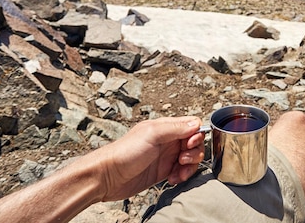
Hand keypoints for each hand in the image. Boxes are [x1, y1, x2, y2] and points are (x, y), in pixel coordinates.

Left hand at [88, 116, 204, 201]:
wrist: (108, 177)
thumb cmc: (124, 153)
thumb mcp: (152, 135)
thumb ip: (175, 128)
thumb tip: (195, 124)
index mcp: (165, 127)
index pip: (191, 125)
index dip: (196, 135)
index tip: (188, 145)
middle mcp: (168, 140)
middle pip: (194, 143)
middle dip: (194, 153)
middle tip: (182, 159)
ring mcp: (166, 156)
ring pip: (190, 159)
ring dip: (189, 167)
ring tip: (178, 172)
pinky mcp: (163, 171)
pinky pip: (182, 172)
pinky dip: (182, 176)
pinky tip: (172, 179)